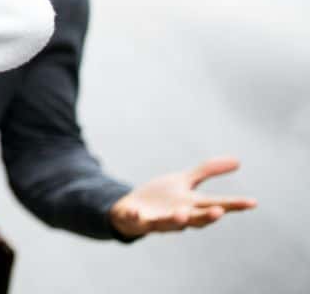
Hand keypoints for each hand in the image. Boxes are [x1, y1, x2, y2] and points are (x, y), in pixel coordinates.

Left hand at [109, 157, 256, 237]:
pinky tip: (135, 211)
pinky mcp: (136, 219)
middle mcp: (179, 215)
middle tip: (219, 212)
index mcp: (192, 205)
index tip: (253, 202)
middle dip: (207, 217)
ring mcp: (158, 219)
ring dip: (176, 219)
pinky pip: (135, 219)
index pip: (217, 205)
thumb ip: (207, 171)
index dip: (234, 205)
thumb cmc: (162, 198)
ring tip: (181, 213)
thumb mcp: (184, 181)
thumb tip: (238, 160)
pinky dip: (135, 216)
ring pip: (169, 223)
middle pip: (196, 219)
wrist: (130, 211)